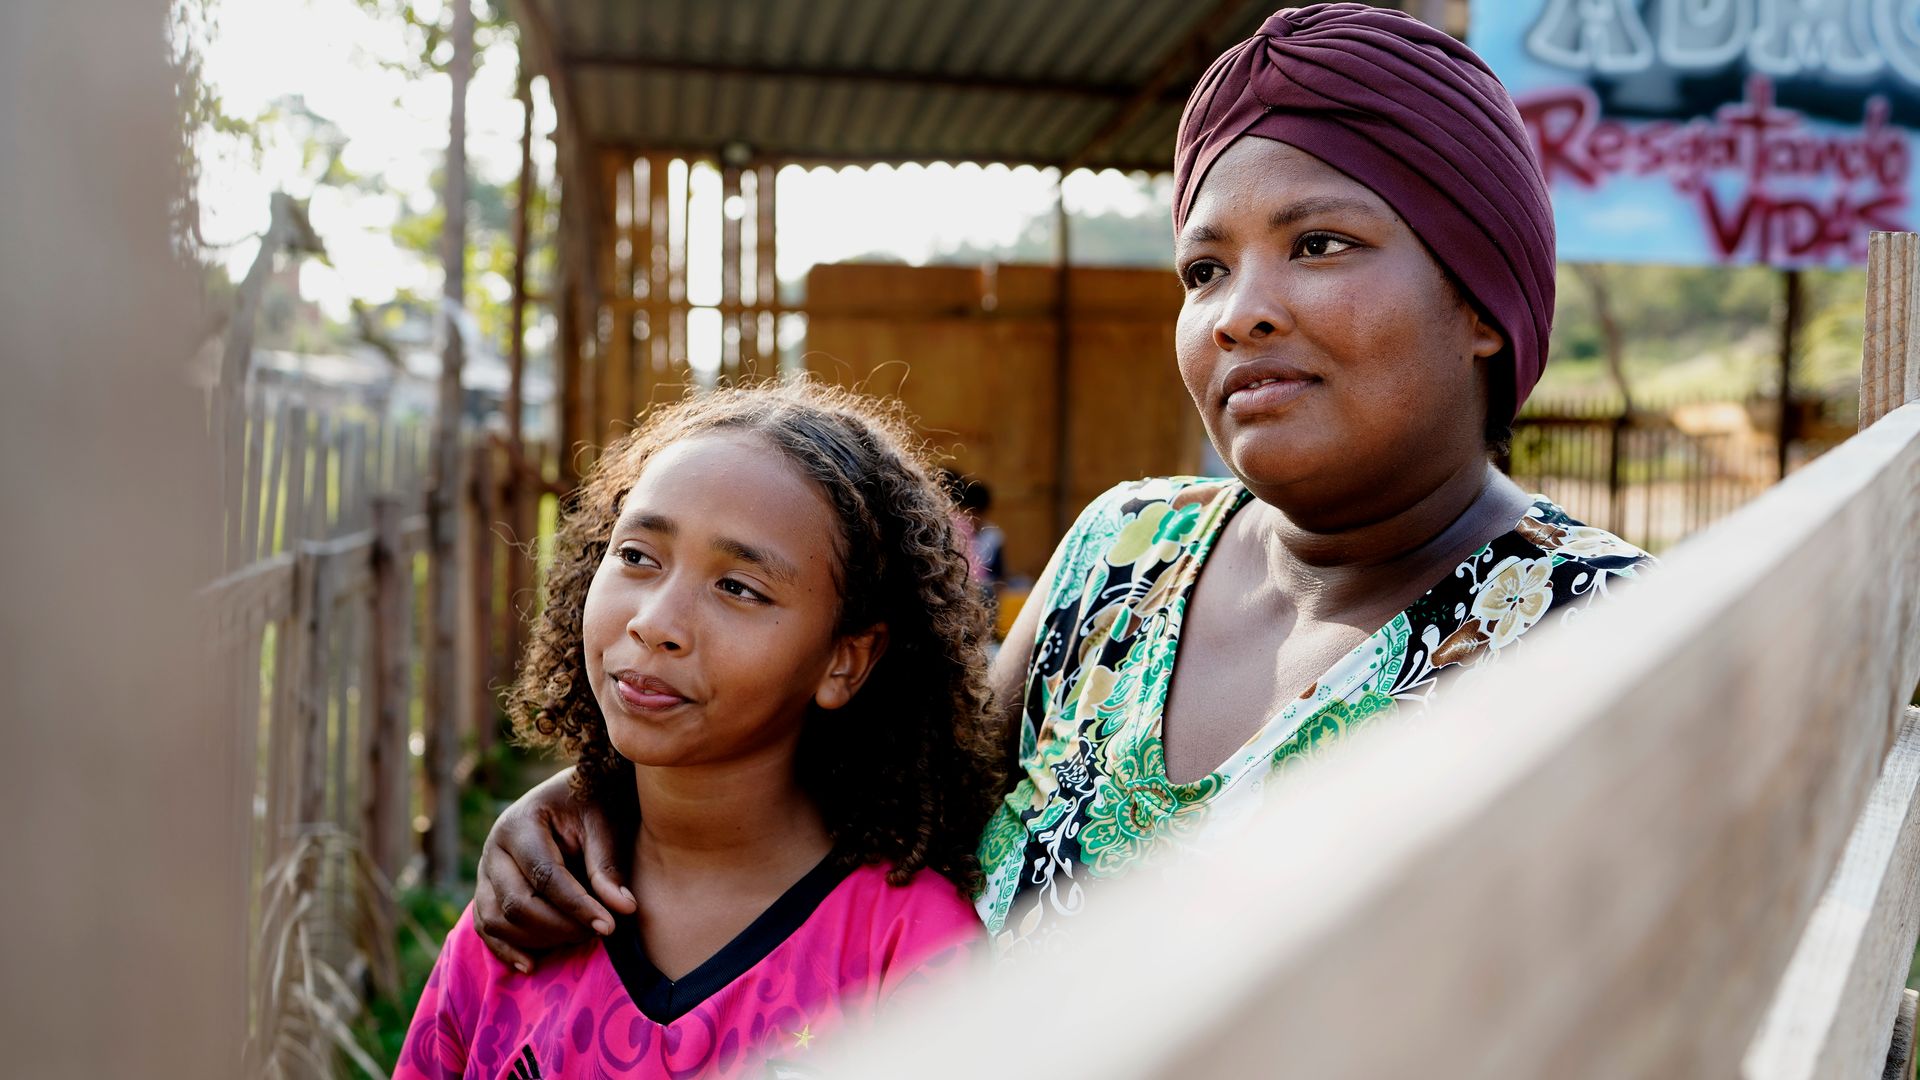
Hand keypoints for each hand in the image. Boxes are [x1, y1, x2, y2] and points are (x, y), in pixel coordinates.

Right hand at [473, 767, 636, 972]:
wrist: (572, 792)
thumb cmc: (592, 802)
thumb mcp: (605, 822)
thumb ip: (608, 864)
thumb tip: (623, 909)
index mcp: (521, 823)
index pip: (545, 876)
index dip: (577, 906)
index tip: (610, 926)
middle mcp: (494, 847)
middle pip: (517, 903)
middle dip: (559, 926)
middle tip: (599, 931)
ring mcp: (485, 870)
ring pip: (496, 920)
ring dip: (537, 940)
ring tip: (579, 939)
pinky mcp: (486, 890)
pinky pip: (485, 927)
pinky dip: (505, 949)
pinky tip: (532, 965)